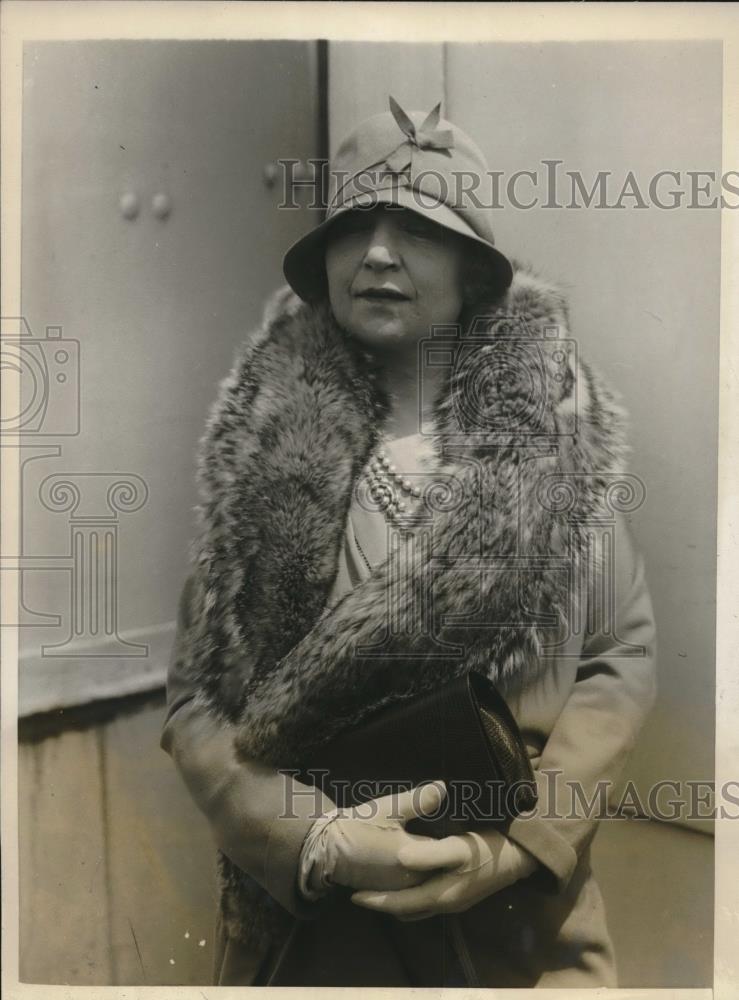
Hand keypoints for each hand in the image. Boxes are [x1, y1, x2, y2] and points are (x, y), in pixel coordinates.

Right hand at [307, 780, 449, 892]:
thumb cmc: (360, 825)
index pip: (442, 850)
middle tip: (454, 840)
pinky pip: (412, 886)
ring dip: (431, 868)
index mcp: (413, 857)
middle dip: (444, 857)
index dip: (450, 839)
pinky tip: (418, 863)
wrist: (328, 848)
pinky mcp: (388, 893)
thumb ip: (418, 800)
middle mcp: (409, 879)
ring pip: (424, 879)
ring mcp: (399, 890)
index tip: (460, 828)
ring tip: (438, 852)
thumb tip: (443, 787)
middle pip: (437, 869)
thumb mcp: (389, 808)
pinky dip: (416, 875)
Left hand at [350, 827, 538, 919]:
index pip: (400, 905)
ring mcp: (455, 901)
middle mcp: (445, 904)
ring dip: (398, 901)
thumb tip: (399, 857)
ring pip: (417, 908)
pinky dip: (412, 896)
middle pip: (406, 910)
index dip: (377, 902)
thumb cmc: (487, 850)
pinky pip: (427, 901)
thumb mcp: (458, 847)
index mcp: (441, 896)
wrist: (520, 856)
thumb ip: (428, 853)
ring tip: (380, 888)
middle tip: (361, 893)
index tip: (354, 895)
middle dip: (384, 904)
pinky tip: (409, 881)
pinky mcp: (461, 893)